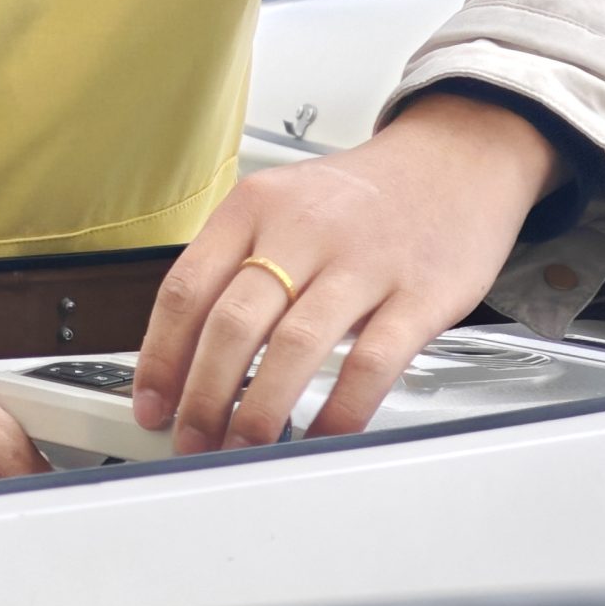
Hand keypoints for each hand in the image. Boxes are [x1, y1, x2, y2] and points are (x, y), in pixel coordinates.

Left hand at [132, 90, 558, 453]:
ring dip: (259, 411)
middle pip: (231, 323)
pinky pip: (370, 363)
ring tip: (244, 446)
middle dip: (203, 396)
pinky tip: (320, 436)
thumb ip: (237, 265)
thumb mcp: (284, 205)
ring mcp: (363, 260)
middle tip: (192, 438)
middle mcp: (304, 228)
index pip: (186, 288)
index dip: (160, 357)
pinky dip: (338, 411)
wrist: (454, 159)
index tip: (150, 403)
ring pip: (293, 347)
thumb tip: (186, 356)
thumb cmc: (361, 198)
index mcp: (256, 205)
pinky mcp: (419, 293)